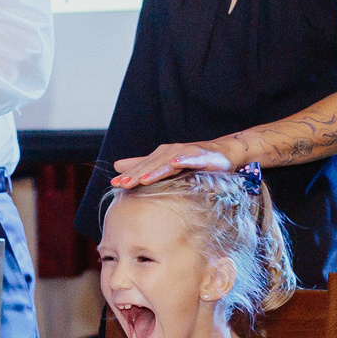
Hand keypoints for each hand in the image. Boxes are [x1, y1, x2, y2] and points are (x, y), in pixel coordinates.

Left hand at [111, 142, 232, 188]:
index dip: (128, 175)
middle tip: (122, 185)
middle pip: (151, 166)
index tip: (113, 184)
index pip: (142, 167)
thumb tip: (116, 165)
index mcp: (161, 156)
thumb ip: (142, 164)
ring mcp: (186, 154)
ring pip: (168, 164)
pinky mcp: (201, 157)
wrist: (223, 153)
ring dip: (156, 171)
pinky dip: (183, 161)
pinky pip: (191, 160)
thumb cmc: (192, 160)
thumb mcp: (166, 164)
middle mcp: (171, 152)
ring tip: (143, 179)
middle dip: (136, 175)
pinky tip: (175, 163)